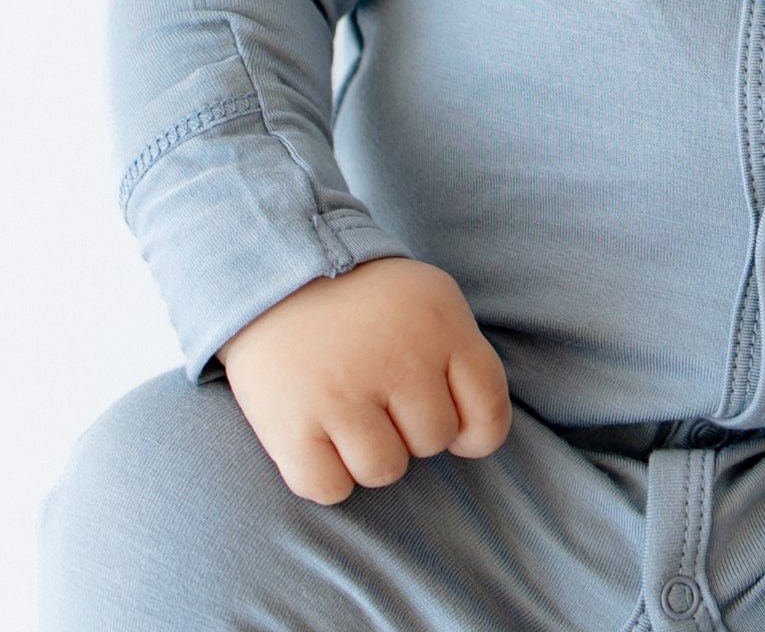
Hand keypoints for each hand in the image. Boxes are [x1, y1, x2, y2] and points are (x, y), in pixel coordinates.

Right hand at [215, 256, 511, 503]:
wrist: (276, 275)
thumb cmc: (365, 302)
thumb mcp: (430, 301)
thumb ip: (461, 359)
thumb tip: (470, 439)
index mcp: (442, 327)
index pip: (487, 414)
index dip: (473, 430)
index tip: (444, 413)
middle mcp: (399, 360)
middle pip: (433, 442)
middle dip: (411, 428)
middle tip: (378, 392)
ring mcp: (345, 395)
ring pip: (384, 471)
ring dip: (368, 453)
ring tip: (348, 411)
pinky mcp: (293, 426)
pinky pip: (330, 490)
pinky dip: (325, 475)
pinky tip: (317, 435)